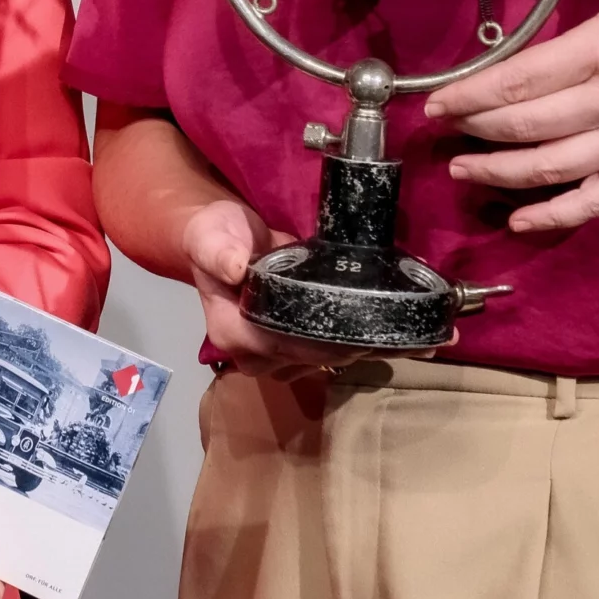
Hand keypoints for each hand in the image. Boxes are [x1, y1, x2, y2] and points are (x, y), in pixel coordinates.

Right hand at [181, 198, 398, 377]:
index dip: (317, 343)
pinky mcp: (293, 350)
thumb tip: (235, 268)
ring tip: (389, 334)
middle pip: (305, 360)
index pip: (278, 347)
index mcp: (231, 331)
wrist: (227, 238)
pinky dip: (354, 349)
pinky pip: (325, 359)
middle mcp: (252, 353)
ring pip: (318, 365)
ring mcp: (274, 356)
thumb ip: (218, 250)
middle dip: (344, 347)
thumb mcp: (209, 234)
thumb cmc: (217, 236)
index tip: (353, 332)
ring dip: (353, 351)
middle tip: (384, 330)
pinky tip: (386, 341)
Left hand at [427, 0, 598, 231]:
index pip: (526, 78)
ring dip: (502, 174)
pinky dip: (558, 214)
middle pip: (532, 126)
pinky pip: (598, 198)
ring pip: (556, 167)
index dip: (476, 93)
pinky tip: (519, 219)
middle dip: (478, 131)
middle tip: (438, 131)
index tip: (438, 100)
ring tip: (462, 170)